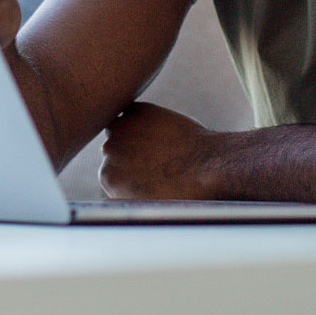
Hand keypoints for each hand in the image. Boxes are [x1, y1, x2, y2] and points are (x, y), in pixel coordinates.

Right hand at [101, 102, 219, 198]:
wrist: (207, 166)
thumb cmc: (183, 192)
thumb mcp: (147, 204)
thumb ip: (127, 193)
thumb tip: (125, 187)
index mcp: (108, 178)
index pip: (112, 172)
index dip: (130, 173)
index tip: (147, 173)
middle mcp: (109, 151)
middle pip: (114, 150)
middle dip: (131, 153)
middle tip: (157, 159)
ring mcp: (123, 127)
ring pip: (121, 129)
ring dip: (134, 134)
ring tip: (160, 144)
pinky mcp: (138, 110)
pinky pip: (133, 112)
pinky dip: (143, 118)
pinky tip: (162, 129)